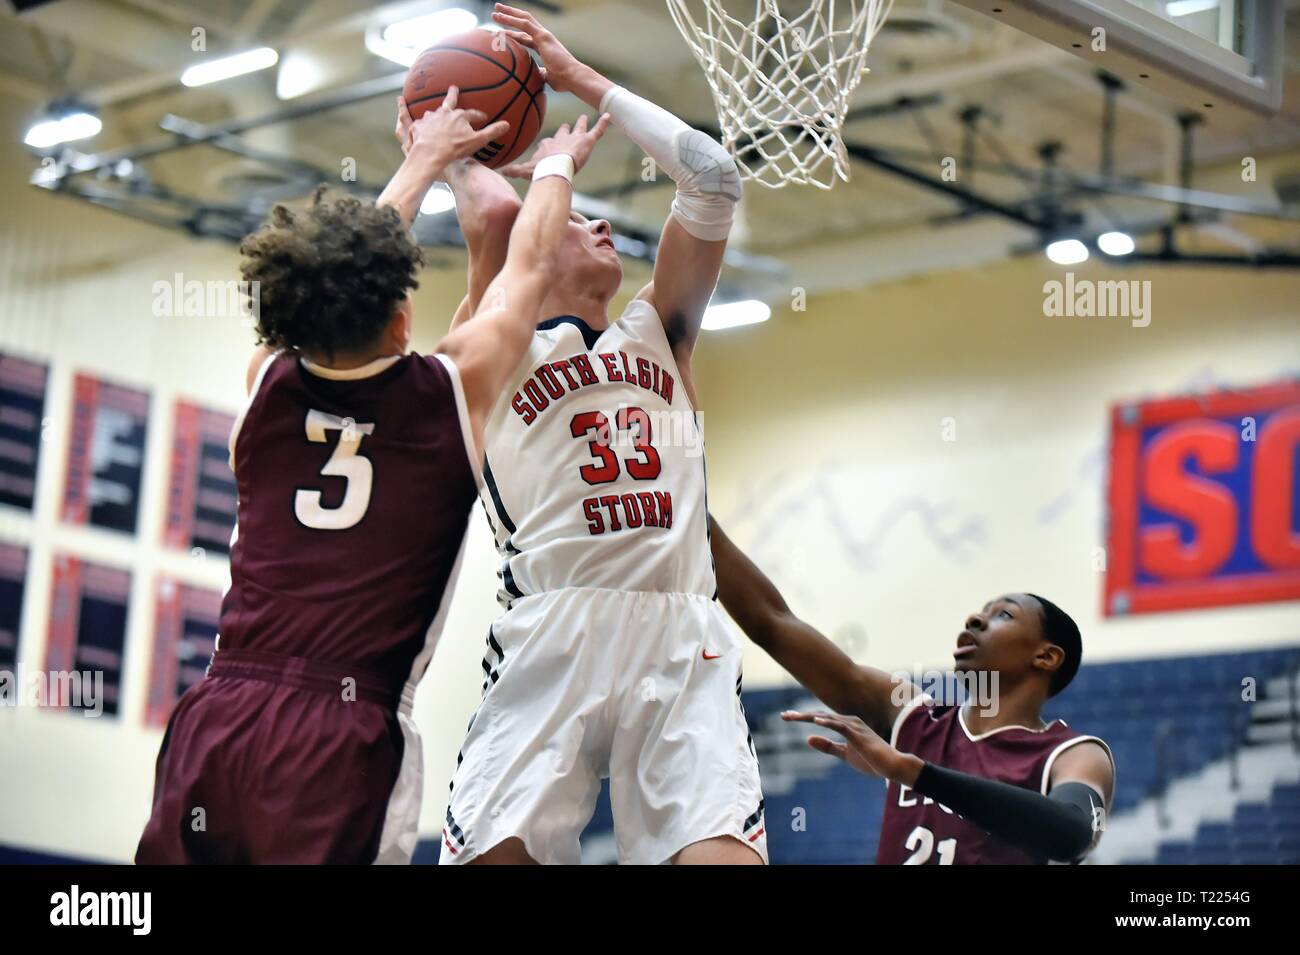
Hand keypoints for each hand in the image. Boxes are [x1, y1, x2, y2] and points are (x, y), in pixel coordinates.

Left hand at [398, 87, 509, 170]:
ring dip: (436, 113)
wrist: (431, 153)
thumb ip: (492, 132)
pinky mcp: (418, 126)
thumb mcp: (478, 141)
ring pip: (433, 113)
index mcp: (459, 116)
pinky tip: (422, 128)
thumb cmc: (455, 148)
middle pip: (449, 102)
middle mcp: (444, 113)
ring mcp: (429, 119)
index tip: (482, 117)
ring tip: (434, 113)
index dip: (478, 116)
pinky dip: (422, 126)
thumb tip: (507, 124)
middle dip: (453, 94)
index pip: (472, 114)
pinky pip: (420, 124)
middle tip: (453, 88)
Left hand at [491, 3, 582, 92]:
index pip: (526, 37)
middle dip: (511, 16)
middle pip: (525, 23)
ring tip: (495, 10)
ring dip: (508, 14)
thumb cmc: (563, 81)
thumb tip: (533, 78)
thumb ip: (540, 74)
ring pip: (523, 19)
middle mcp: (544, 37)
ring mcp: (544, 35)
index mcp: (544, 47)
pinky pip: (524, 24)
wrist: (573, 78)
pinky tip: (500, 17)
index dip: (513, 34)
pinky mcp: (543, 36)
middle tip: (497, 13)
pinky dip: (511, 19)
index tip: (502, 33)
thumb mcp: (547, 77)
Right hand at [503, 113, 611, 178]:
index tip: (547, 144)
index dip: (548, 144)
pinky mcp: (587, 140)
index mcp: (548, 145)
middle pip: (563, 131)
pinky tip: (609, 116)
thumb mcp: (525, 171)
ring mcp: (575, 138)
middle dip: (565, 129)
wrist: (555, 168)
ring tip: (584, 117)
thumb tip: (500, 171)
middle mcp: (561, 139)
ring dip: (582, 123)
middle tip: (567, 125)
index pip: (547, 143)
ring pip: (579, 128)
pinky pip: (598, 130)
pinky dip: (603, 123)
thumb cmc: (541, 170)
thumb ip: (514, 171)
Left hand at [782, 710, 922, 784]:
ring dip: (809, 717)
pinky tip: (816, 721)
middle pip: (820, 715)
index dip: (802, 717)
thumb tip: (808, 739)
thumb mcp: (844, 754)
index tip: (786, 717)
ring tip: (792, 717)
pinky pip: (841, 726)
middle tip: (783, 716)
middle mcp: (849, 721)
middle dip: (801, 716)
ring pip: (827, 718)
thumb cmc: (871, 759)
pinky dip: (828, 722)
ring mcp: (854, 726)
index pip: (819, 718)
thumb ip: (827, 746)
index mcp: (845, 724)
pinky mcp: (859, 735)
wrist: (892, 766)